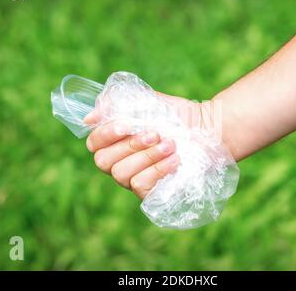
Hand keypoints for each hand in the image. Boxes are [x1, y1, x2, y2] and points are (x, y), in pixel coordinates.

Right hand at [84, 92, 202, 198]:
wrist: (206, 130)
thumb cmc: (176, 116)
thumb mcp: (148, 102)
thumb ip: (118, 105)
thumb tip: (89, 118)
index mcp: (115, 140)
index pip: (93, 143)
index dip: (105, 135)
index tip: (126, 124)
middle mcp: (120, 162)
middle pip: (104, 161)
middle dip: (130, 145)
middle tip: (155, 134)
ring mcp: (133, 179)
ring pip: (122, 174)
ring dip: (147, 157)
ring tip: (171, 145)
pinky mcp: (150, 192)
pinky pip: (140, 186)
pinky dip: (157, 171)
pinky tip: (175, 160)